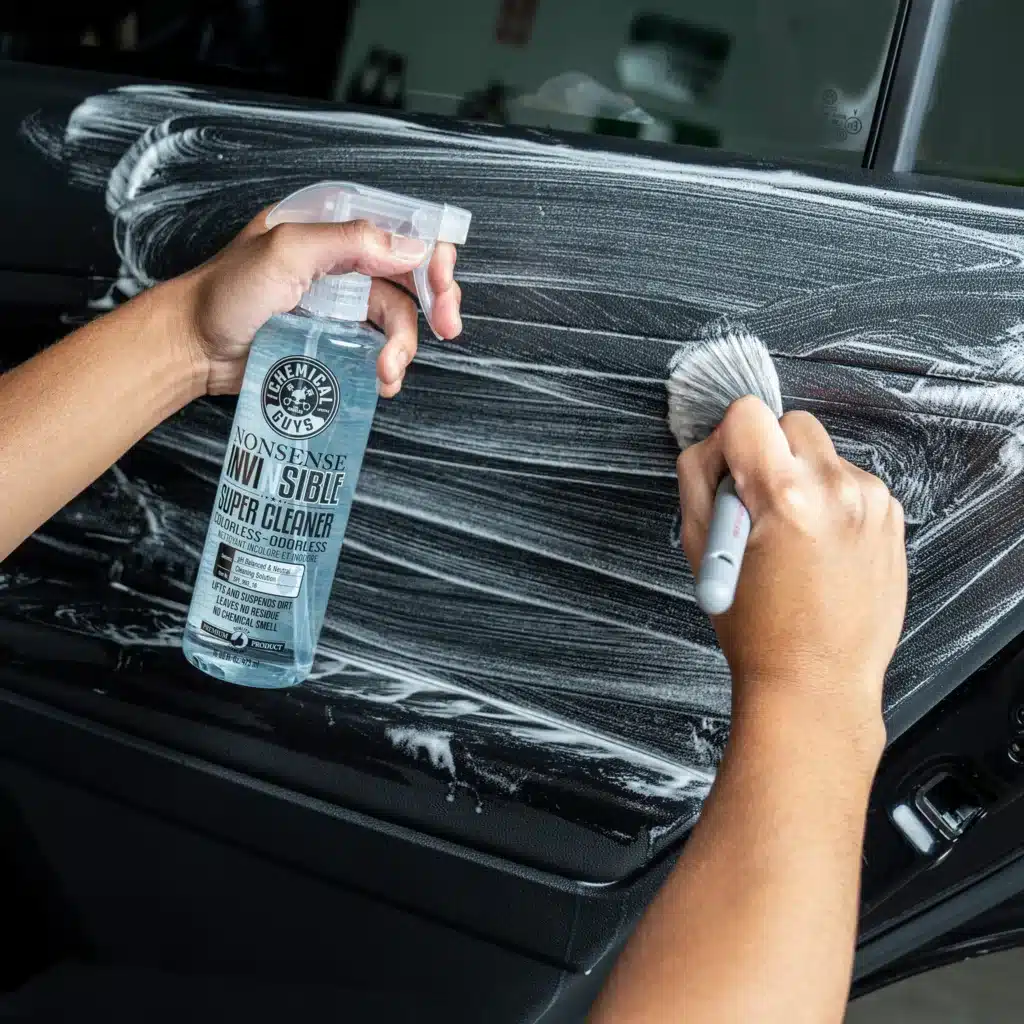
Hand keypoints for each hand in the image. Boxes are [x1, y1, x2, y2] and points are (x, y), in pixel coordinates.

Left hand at [164, 208, 462, 396]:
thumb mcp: (285, 253)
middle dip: (436, 302)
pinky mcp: (336, 340)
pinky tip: (379, 383)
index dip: (432, 253)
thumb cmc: (224, 294)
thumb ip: (348, 242)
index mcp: (332, 227)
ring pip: (398, 320)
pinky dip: (386, 368)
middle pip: (412, 276)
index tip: (441, 285)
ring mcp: (342, 303)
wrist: (192, 348)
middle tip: (448, 328)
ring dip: (403, 348)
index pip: (401, 228)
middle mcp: (343, 262)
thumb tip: (412, 246)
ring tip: (386, 373)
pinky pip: (377, 350)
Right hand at [677, 397, 906, 750]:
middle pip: (790, 422)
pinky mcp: (891, 516)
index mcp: (784, 495)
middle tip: (757, 504)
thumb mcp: (702, 549)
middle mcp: (836, 489)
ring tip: (790, 534)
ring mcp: (871, 502)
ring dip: (801, 477)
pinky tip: (817, 545)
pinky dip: (829, 500)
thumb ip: (699, 479)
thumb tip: (712, 443)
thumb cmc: (759, 630)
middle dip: (768, 452)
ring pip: (822, 452)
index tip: (729, 471)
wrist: (816, 680)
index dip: (729, 440)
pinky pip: (849, 481)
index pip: (749, 413)